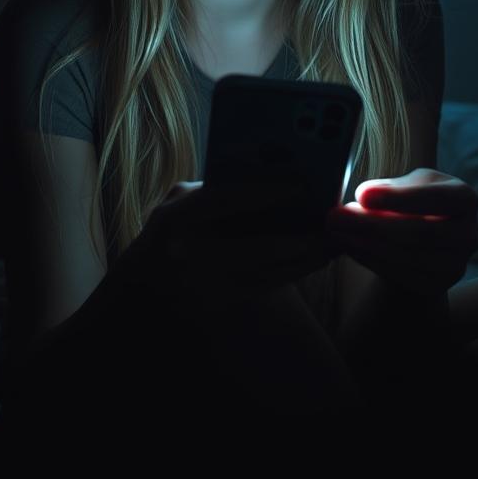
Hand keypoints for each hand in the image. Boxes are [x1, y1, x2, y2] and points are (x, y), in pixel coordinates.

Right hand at [122, 180, 334, 313]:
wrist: (143, 287)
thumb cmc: (170, 229)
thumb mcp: (180, 201)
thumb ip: (217, 186)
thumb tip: (271, 172)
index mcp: (179, 219)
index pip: (230, 200)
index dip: (270, 191)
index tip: (305, 184)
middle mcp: (193, 255)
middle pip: (262, 247)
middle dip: (303, 237)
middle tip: (333, 223)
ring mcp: (208, 286)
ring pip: (272, 273)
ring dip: (308, 258)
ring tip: (334, 241)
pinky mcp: (223, 306)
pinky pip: (269, 287)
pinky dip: (296, 272)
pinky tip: (315, 258)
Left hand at [324, 168, 477, 298]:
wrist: (423, 235)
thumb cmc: (415, 200)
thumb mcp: (407, 183)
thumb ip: (389, 188)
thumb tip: (364, 197)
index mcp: (465, 199)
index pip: (435, 198)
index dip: (398, 198)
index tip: (362, 195)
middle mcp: (469, 234)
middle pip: (420, 232)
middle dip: (372, 225)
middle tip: (336, 217)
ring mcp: (457, 264)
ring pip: (407, 257)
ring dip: (365, 244)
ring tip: (337, 231)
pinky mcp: (438, 285)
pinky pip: (400, 275)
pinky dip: (370, 260)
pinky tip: (350, 246)